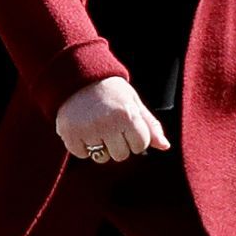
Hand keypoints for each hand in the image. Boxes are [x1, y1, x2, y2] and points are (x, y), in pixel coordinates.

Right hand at [55, 76, 170, 162]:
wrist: (78, 77)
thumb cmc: (110, 91)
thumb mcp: (133, 102)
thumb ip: (150, 125)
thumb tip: (165, 146)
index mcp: (128, 115)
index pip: (140, 145)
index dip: (134, 137)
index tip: (125, 124)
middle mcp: (108, 124)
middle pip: (121, 155)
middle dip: (117, 144)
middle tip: (109, 124)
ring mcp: (88, 130)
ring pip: (101, 158)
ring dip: (100, 147)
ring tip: (96, 127)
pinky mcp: (70, 134)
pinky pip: (81, 154)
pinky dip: (82, 145)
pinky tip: (82, 129)